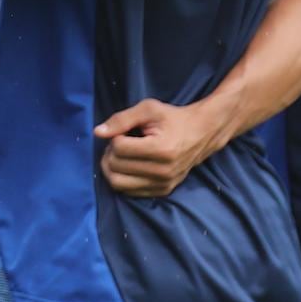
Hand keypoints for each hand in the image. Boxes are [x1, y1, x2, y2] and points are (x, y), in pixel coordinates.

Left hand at [95, 96, 225, 199]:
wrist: (203, 133)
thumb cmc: (174, 119)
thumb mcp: (149, 110)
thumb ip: (122, 119)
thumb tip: (97, 133)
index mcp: (161, 149)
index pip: (118, 148)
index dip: (115, 137)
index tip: (124, 132)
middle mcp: (163, 171)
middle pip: (115, 167)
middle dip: (111, 153)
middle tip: (120, 143)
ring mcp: (164, 184)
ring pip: (118, 183)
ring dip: (113, 168)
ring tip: (122, 155)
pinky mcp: (163, 191)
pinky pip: (129, 192)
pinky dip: (123, 179)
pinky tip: (130, 166)